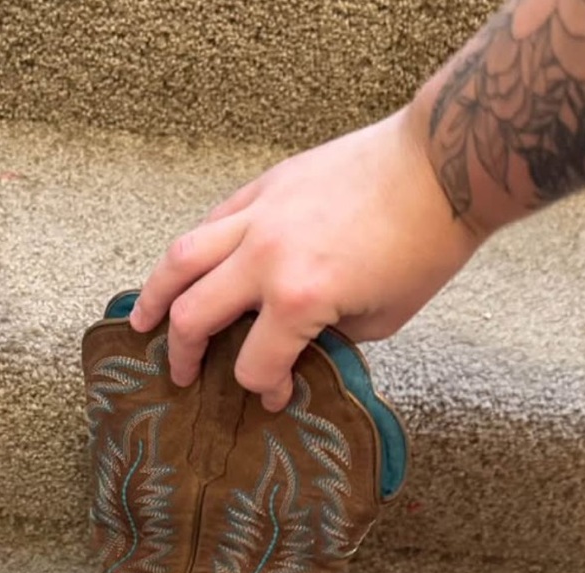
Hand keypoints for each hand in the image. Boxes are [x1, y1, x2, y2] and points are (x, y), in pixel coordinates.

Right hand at [129, 107, 484, 410]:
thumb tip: (297, 344)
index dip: (263, 388)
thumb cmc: (425, 247)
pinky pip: (212, 222)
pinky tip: (187, 269)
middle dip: (183, 354)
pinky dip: (193, 252)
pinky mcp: (264, 187)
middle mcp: (266, 258)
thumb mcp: (380, 318)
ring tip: (142, 320)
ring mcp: (259, 216)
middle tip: (181, 374)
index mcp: (300, 299)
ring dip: (155, 295)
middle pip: (194, 316)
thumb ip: (327, 337)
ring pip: (181, 258)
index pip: (255, 364)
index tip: (275, 393)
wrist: (441, 166)